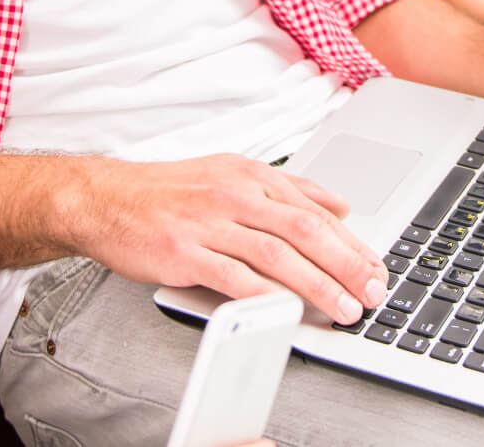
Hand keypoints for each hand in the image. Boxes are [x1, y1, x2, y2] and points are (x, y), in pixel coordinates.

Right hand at [70, 156, 385, 324]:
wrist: (106, 199)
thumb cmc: (169, 192)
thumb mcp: (231, 173)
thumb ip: (287, 190)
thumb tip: (339, 206)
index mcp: (250, 175)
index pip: (314, 210)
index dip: (351, 241)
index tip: (376, 267)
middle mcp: (234, 194)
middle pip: (305, 231)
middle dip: (347, 264)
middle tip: (373, 290)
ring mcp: (209, 222)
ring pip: (278, 255)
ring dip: (318, 285)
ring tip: (344, 307)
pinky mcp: (186, 251)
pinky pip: (233, 276)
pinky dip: (264, 294)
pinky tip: (288, 310)